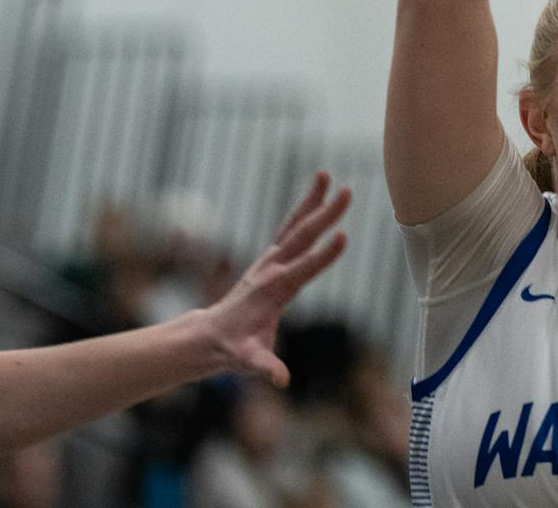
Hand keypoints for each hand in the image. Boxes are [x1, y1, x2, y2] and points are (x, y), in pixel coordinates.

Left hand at [196, 173, 350, 386]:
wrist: (210, 335)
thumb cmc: (233, 348)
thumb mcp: (247, 361)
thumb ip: (264, 368)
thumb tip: (280, 382)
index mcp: (274, 290)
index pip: (303, 269)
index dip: (323, 255)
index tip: (344, 235)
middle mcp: (271, 268)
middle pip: (302, 236)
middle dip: (325, 214)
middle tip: (348, 192)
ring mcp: (270, 260)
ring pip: (294, 224)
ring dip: (312, 200)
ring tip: (327, 175)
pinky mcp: (271, 258)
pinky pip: (289, 228)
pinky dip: (304, 209)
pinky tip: (317, 194)